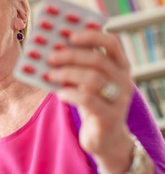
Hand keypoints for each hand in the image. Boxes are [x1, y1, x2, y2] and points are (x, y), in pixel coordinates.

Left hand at [46, 30, 133, 156]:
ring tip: (50, 74)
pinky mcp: (110, 117)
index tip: (70, 34)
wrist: (105, 139)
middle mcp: (124, 80)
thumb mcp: (87, 83)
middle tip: (51, 55)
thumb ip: (78, 67)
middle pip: (98, 60)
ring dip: (68, 73)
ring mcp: (119, 99)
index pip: (112, 43)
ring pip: (93, 79)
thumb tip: (52, 49)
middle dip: (72, 55)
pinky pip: (88, 99)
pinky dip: (70, 93)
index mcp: (120, 67)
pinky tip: (59, 93)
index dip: (92, 35)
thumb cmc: (92, 104)